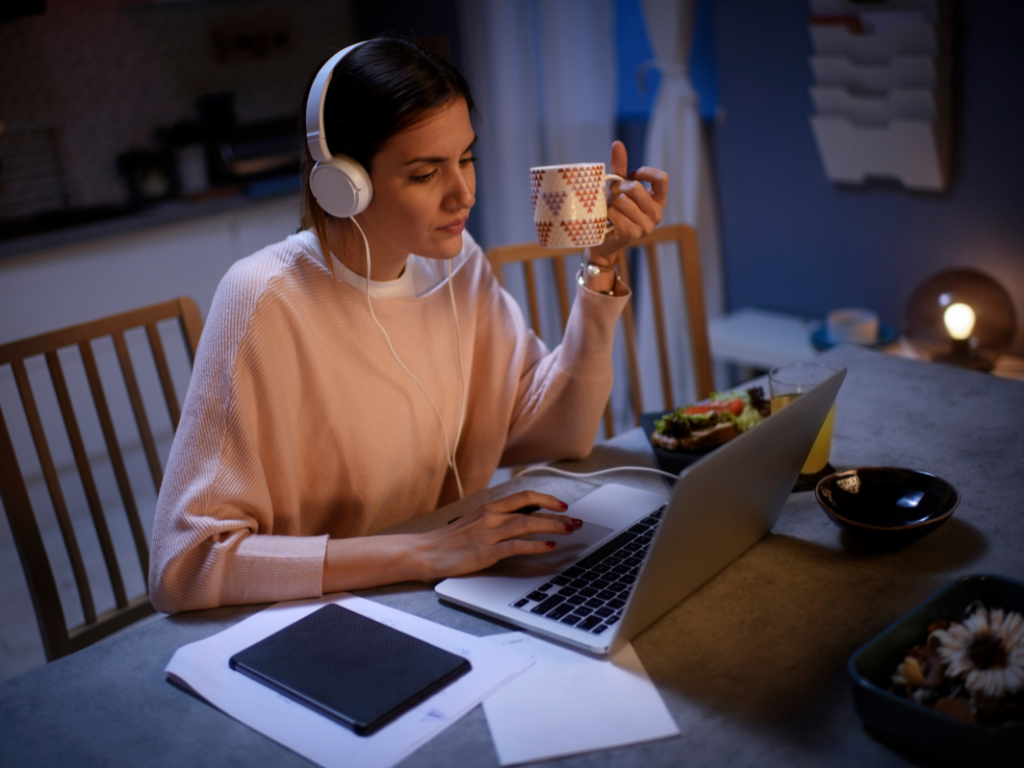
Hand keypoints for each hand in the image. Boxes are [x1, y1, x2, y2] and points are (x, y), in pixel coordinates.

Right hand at [417, 490, 581, 579]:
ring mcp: (489, 534)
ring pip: (527, 525)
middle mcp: (491, 517)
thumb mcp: (473, 522)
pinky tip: (549, 546)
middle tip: (576, 521)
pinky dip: (536, 545)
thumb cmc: (449, 540)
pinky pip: (516, 546)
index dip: (546, 499)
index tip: (562, 505)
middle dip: (557, 515)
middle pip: (531, 510)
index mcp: (489, 508)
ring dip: (552, 527)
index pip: (524, 496)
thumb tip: (520, 521)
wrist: (425, 552)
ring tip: (569, 531)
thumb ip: (495, 520)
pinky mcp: (486, 552)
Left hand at [589, 140, 668, 265]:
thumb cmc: (613, 209)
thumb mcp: (618, 187)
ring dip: (611, 203)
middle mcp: (657, 214)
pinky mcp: (632, 234)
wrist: (602, 238)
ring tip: (610, 209)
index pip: (662, 179)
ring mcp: (646, 226)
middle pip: (636, 188)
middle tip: (613, 195)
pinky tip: (609, 220)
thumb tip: (618, 143)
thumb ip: (620, 167)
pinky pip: (616, 214)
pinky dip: (607, 214)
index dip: (645, 173)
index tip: (632, 176)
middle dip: (619, 188)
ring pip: (623, 201)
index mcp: (658, 200)